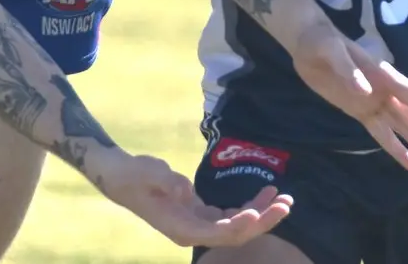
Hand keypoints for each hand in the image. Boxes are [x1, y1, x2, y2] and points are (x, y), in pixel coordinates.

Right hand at [94, 150, 292, 247]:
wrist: (121, 178)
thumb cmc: (133, 175)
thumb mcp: (147, 173)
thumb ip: (166, 181)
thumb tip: (185, 189)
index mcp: (181, 228)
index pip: (217, 233)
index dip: (239, 225)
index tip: (257, 212)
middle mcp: (193, 231)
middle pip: (235, 234)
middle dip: (262, 221)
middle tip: (286, 205)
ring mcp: (199, 224)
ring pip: (237, 226)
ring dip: (262, 213)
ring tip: (285, 199)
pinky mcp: (202, 214)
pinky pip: (231, 215)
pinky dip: (250, 205)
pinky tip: (266, 194)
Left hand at [289, 21, 407, 173]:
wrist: (307, 44)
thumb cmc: (321, 41)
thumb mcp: (330, 49)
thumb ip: (347, 69)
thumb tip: (365, 91)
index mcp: (382, 73)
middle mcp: (384, 90)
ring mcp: (374, 102)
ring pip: (402, 128)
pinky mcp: (361, 112)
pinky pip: (381, 133)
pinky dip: (396, 148)